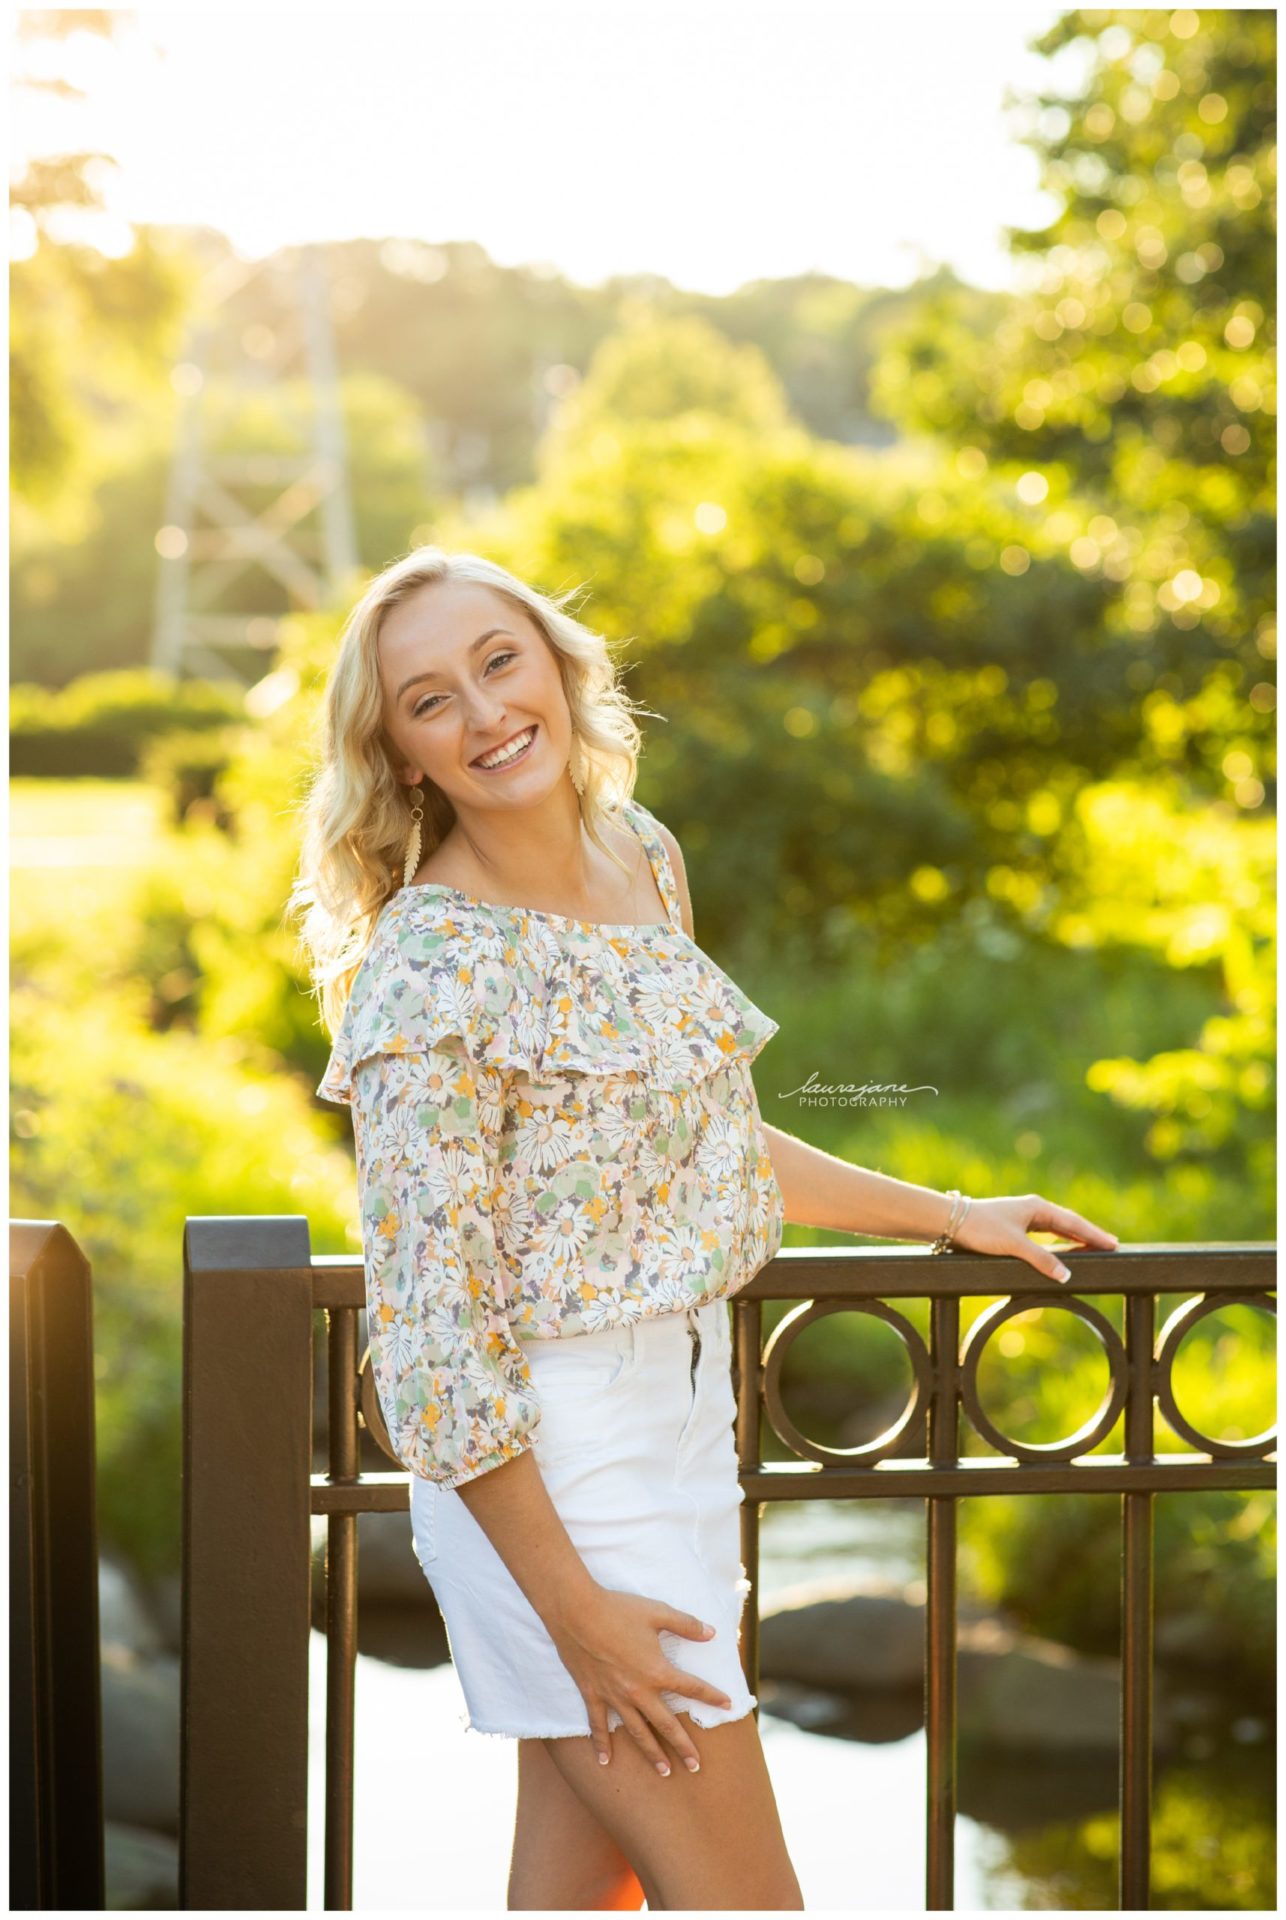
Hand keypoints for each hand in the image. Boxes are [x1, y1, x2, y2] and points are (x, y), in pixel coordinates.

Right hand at [549, 1585, 733, 1774]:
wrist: (576, 1611)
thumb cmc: (618, 1609)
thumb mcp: (657, 1612)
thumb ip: (686, 1624)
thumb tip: (712, 1633)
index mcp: (657, 1671)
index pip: (691, 1688)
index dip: (711, 1696)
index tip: (728, 1706)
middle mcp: (638, 1691)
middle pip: (666, 1724)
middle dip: (683, 1747)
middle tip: (696, 1767)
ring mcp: (614, 1697)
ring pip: (637, 1732)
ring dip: (652, 1753)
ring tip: (664, 1772)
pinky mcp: (592, 1695)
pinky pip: (598, 1725)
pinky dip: (601, 1744)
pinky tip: (605, 1762)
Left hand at [948, 1192, 1118, 1284]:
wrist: (950, 1221)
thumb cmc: (981, 1228)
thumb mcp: (1014, 1245)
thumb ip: (1041, 1259)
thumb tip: (1065, 1274)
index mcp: (1037, 1208)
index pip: (1074, 1222)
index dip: (1094, 1234)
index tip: (1113, 1243)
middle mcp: (1033, 1209)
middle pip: (1068, 1223)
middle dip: (1089, 1235)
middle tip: (1111, 1245)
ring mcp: (1023, 1217)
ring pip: (1056, 1228)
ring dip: (1074, 1237)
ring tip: (1093, 1247)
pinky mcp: (1014, 1226)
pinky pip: (1044, 1233)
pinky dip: (1058, 1240)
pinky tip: (1062, 1247)